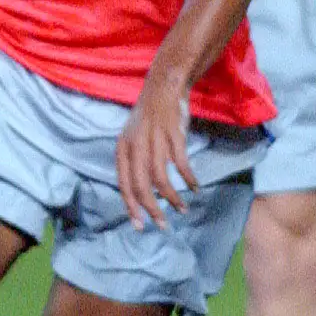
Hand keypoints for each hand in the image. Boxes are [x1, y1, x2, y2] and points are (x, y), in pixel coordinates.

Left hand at [114, 76, 197, 230]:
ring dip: (172, 198)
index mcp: (122, 149)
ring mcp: (154, 140)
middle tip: (163, 225)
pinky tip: (193, 188)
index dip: (131, 207)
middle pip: (141, 186)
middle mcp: (135, 146)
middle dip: (152, 209)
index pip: (124, 185)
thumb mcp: (132, 140)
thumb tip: (137, 194)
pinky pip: (181, 164)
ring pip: (161, 179)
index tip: (140, 226)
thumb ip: (132, 164)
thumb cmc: (147, 119)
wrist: (162, 89)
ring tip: (182, 209)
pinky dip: (188, 180)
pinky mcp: (173, 135)